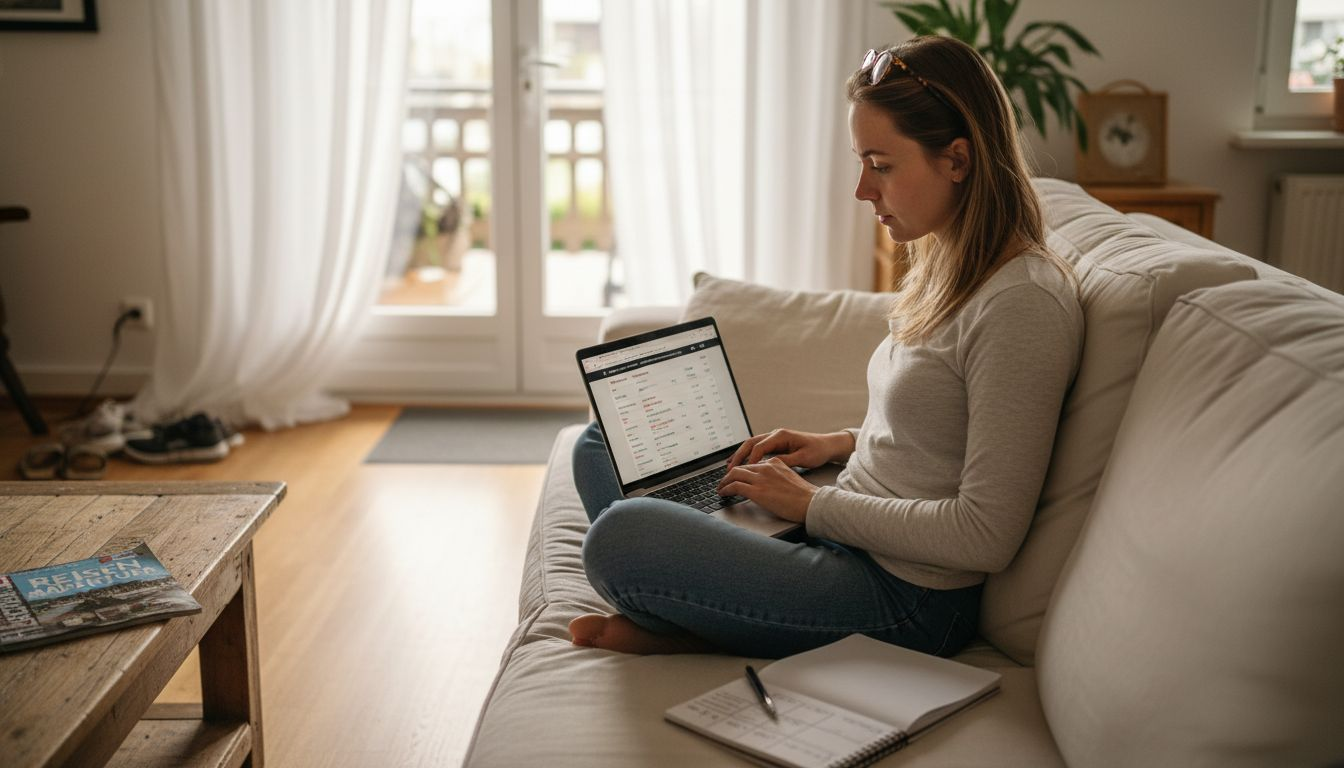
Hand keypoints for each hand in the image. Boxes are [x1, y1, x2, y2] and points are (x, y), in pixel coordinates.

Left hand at [717, 456, 817, 522]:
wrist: (811, 503)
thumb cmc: (805, 496)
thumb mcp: (790, 479)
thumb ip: (777, 477)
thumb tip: (767, 485)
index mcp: (775, 462)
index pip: (753, 463)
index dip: (742, 470)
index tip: (736, 476)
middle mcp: (766, 467)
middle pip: (741, 467)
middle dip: (730, 474)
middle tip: (724, 481)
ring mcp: (760, 478)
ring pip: (734, 474)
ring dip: (724, 481)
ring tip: (720, 488)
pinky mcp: (757, 491)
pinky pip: (734, 486)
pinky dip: (726, 489)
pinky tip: (723, 493)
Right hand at [726, 429, 853, 470]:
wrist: (827, 445)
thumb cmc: (818, 451)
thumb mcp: (803, 458)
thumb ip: (785, 461)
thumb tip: (768, 466)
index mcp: (781, 436)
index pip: (759, 447)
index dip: (750, 460)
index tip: (743, 471)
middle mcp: (775, 435)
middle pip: (750, 443)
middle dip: (738, 456)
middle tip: (729, 469)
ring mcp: (775, 439)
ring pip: (752, 445)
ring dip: (741, 455)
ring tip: (729, 467)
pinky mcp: (776, 444)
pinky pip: (757, 449)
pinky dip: (748, 456)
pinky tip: (742, 464)